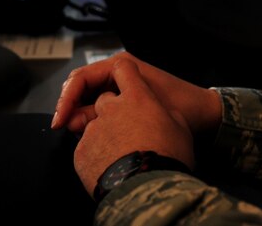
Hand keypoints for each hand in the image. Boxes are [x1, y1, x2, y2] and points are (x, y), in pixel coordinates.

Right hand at [53, 52, 221, 134]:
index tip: (59, 121)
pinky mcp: (125, 102)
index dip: (66, 99)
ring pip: (88, 100)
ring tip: (74, 133)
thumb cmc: (180, 105)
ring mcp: (121, 87)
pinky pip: (101, 110)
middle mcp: (118, 73)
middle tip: (61, 129)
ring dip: (79, 115)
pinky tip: (89, 135)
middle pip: (81, 87)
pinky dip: (92, 121)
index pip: (81, 78)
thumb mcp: (140, 106)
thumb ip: (104, 112)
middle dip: (69, 107)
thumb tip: (72, 121)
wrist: (206, 114)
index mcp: (121, 65)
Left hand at [73, 57, 195, 194]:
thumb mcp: (180, 129)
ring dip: (103, 135)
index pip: (124, 69)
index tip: (124, 83)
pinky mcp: (81, 152)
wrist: (149, 192)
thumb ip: (166, 114)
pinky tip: (110, 168)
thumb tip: (162, 116)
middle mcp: (111, 108)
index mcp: (137, 97)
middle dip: (111, 111)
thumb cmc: (170, 158)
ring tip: (120, 156)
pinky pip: (85, 148)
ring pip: (92, 125)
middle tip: (126, 131)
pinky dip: (95, 155)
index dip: (124, 75)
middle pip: (104, 99)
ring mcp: (93, 129)